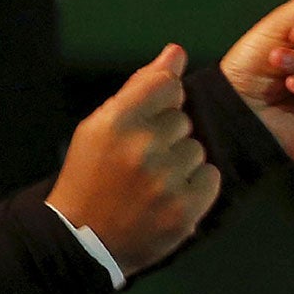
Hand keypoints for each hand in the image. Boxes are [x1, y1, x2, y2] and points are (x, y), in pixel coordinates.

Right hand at [48, 44, 219, 275]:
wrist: (82, 241)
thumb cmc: (91, 176)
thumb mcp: (100, 126)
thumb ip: (141, 86)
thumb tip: (176, 52)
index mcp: (116, 122)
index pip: (167, 84)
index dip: (161, 101)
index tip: (146, 122)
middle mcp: (141, 148)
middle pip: (183, 119)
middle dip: (167, 136)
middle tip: (140, 163)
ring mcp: (165, 181)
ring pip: (197, 149)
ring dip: (181, 163)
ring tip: (152, 182)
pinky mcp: (184, 209)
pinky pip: (211, 177)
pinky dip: (196, 186)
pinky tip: (169, 196)